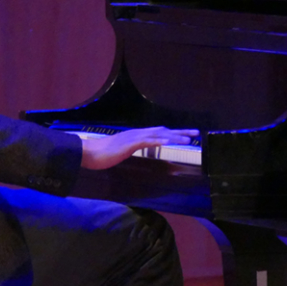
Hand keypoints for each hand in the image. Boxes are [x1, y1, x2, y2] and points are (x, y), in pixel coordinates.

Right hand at [80, 127, 199, 169]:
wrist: (89, 154)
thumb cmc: (103, 155)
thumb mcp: (122, 152)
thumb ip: (131, 149)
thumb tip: (139, 151)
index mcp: (136, 136)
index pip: (159, 133)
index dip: (174, 134)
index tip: (187, 136)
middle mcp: (138, 133)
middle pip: (163, 130)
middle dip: (180, 132)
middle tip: (196, 134)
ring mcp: (134, 137)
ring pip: (159, 134)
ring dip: (175, 136)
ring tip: (189, 140)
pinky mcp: (130, 143)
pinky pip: (148, 141)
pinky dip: (160, 140)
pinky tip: (170, 142)